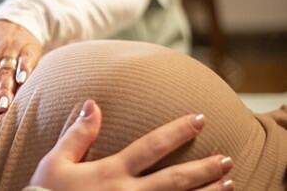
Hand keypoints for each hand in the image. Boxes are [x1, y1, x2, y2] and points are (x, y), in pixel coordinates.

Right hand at [30, 100, 234, 190]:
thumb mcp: (56, 162)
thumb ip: (78, 134)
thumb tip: (93, 104)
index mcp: (110, 172)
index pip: (150, 147)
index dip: (177, 132)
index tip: (200, 119)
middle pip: (174, 179)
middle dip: (204, 168)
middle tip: (228, 158)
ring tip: (230, 184)